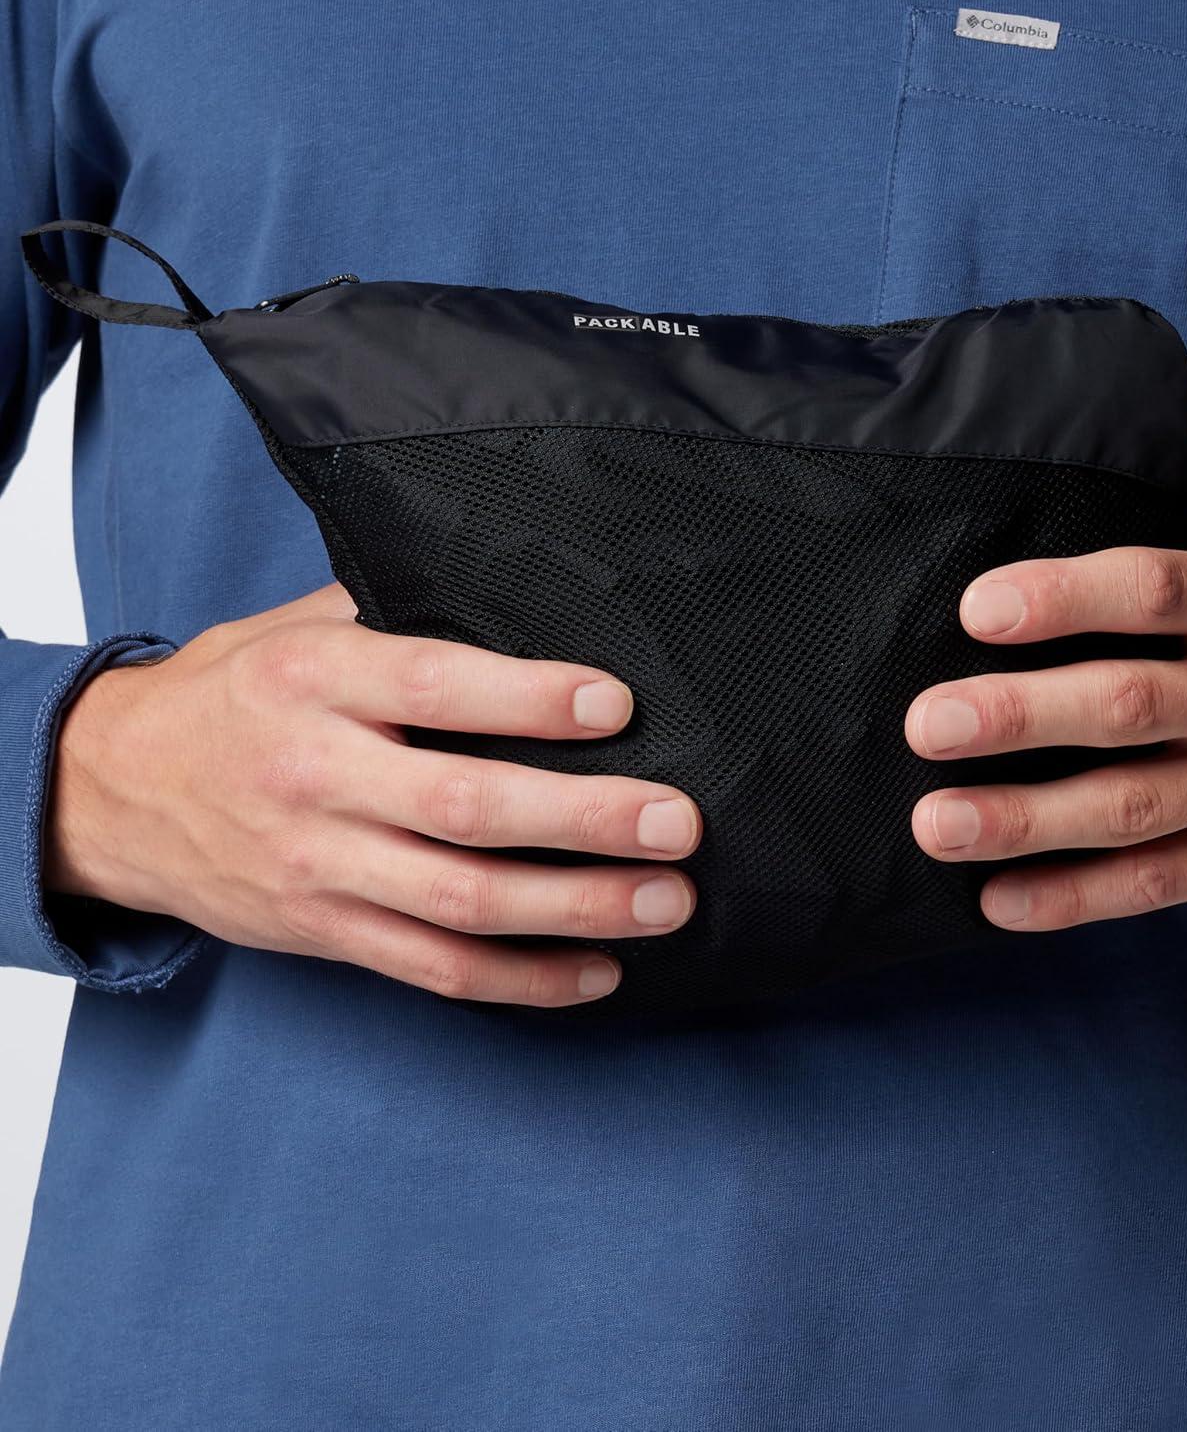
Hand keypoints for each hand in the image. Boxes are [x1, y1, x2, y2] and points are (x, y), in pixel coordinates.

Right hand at [46, 585, 700, 1004]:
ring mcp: (319, 866)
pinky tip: (597, 972)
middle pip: (467, 809)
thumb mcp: (296, 627)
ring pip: (461, 904)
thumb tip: (527, 603)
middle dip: (585, 820)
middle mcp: (317, 776)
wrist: (112, 790)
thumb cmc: (234, 694)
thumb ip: (400, 616)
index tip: (619, 705)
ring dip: (575, 910)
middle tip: (677, 822)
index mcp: (314, 681)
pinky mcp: (325, 933)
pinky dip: (521, 981)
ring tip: (666, 902)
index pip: (439, 688)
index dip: (532, 699)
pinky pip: (434, 970)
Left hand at [905, 548, 1186, 929]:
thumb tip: (1004, 613)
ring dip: (1024, 820)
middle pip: (1129, 704)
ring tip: (938, 824)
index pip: (1154, 590)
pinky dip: (1074, 897)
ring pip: (1133, 807)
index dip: (1063, 599)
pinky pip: (1158, 883)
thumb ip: (1163, 603)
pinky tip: (1002, 899)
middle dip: (1020, 716)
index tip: (977, 611)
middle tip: (930, 725)